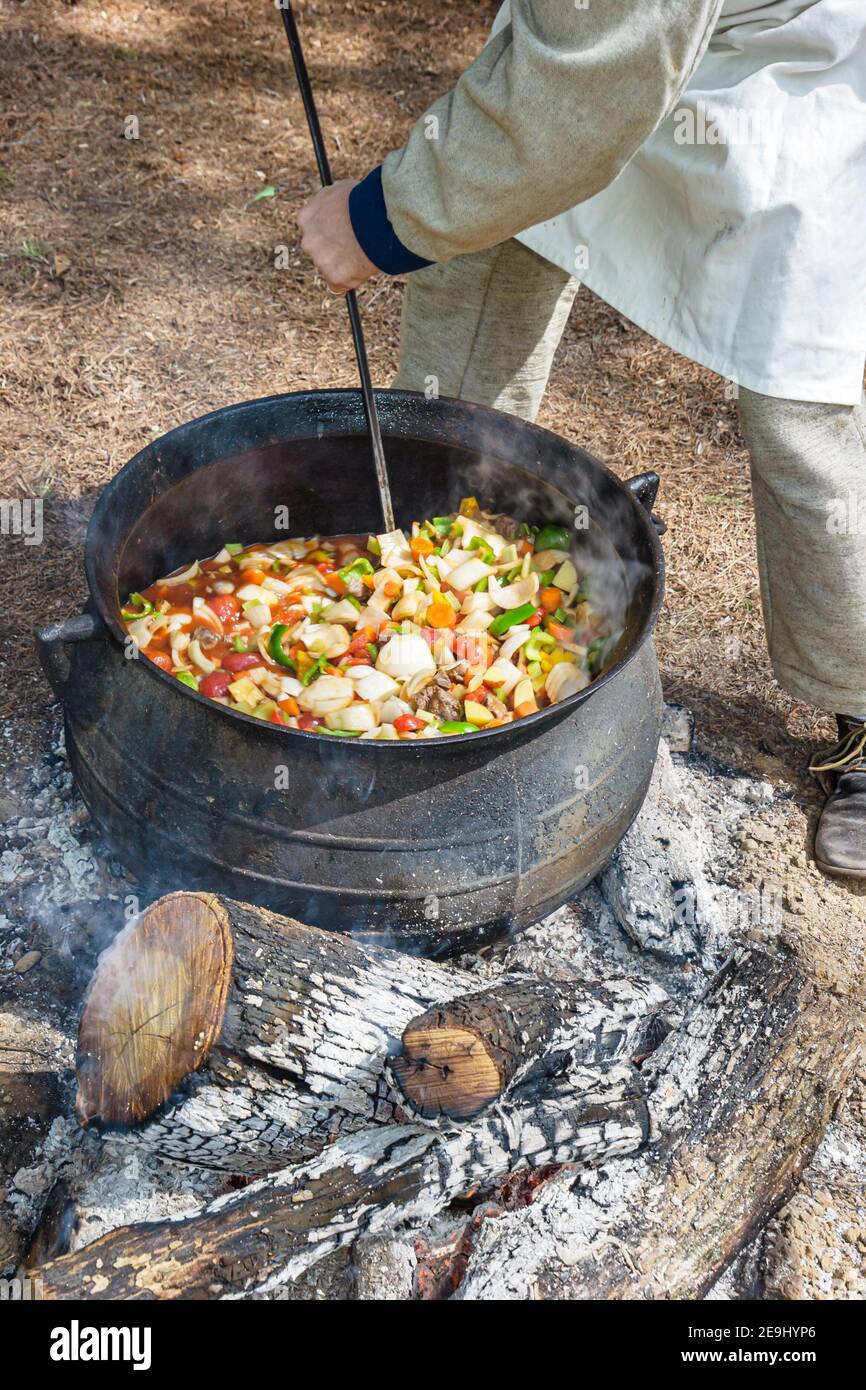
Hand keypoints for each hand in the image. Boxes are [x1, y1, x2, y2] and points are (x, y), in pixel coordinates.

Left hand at [297, 179, 377, 293]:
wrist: (376, 221)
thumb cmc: (362, 201)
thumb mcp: (339, 189)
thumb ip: (328, 201)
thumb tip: (331, 202)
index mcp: (305, 220)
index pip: (311, 230)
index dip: (328, 232)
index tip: (340, 233)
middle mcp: (308, 242)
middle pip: (318, 251)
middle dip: (332, 251)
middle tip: (353, 245)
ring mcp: (320, 262)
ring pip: (330, 268)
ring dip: (343, 265)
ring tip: (363, 253)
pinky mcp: (334, 279)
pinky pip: (340, 285)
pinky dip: (349, 280)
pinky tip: (362, 268)